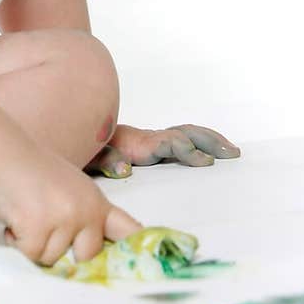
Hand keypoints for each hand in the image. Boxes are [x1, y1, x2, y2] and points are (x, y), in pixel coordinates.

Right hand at [0, 145, 141, 265]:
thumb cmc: (26, 170)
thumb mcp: (67, 188)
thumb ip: (82, 215)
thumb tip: (87, 253)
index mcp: (97, 201)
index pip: (129, 230)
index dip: (142, 250)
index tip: (161, 264)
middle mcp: (87, 210)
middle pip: (87, 258)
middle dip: (62, 251)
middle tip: (42, 225)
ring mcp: (65, 218)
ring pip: (53, 259)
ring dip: (33, 244)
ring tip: (24, 214)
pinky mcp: (39, 227)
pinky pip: (30, 254)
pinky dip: (16, 241)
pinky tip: (14, 217)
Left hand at [86, 123, 240, 177]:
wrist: (71, 134)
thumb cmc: (81, 150)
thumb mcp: (89, 156)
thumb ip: (105, 160)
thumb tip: (125, 170)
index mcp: (136, 143)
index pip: (169, 143)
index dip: (188, 151)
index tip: (206, 162)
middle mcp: (147, 139)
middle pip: (184, 133)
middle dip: (209, 142)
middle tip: (232, 153)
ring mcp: (150, 142)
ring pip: (186, 134)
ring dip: (209, 140)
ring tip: (232, 151)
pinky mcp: (149, 148)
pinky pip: (180, 140)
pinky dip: (199, 142)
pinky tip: (211, 153)